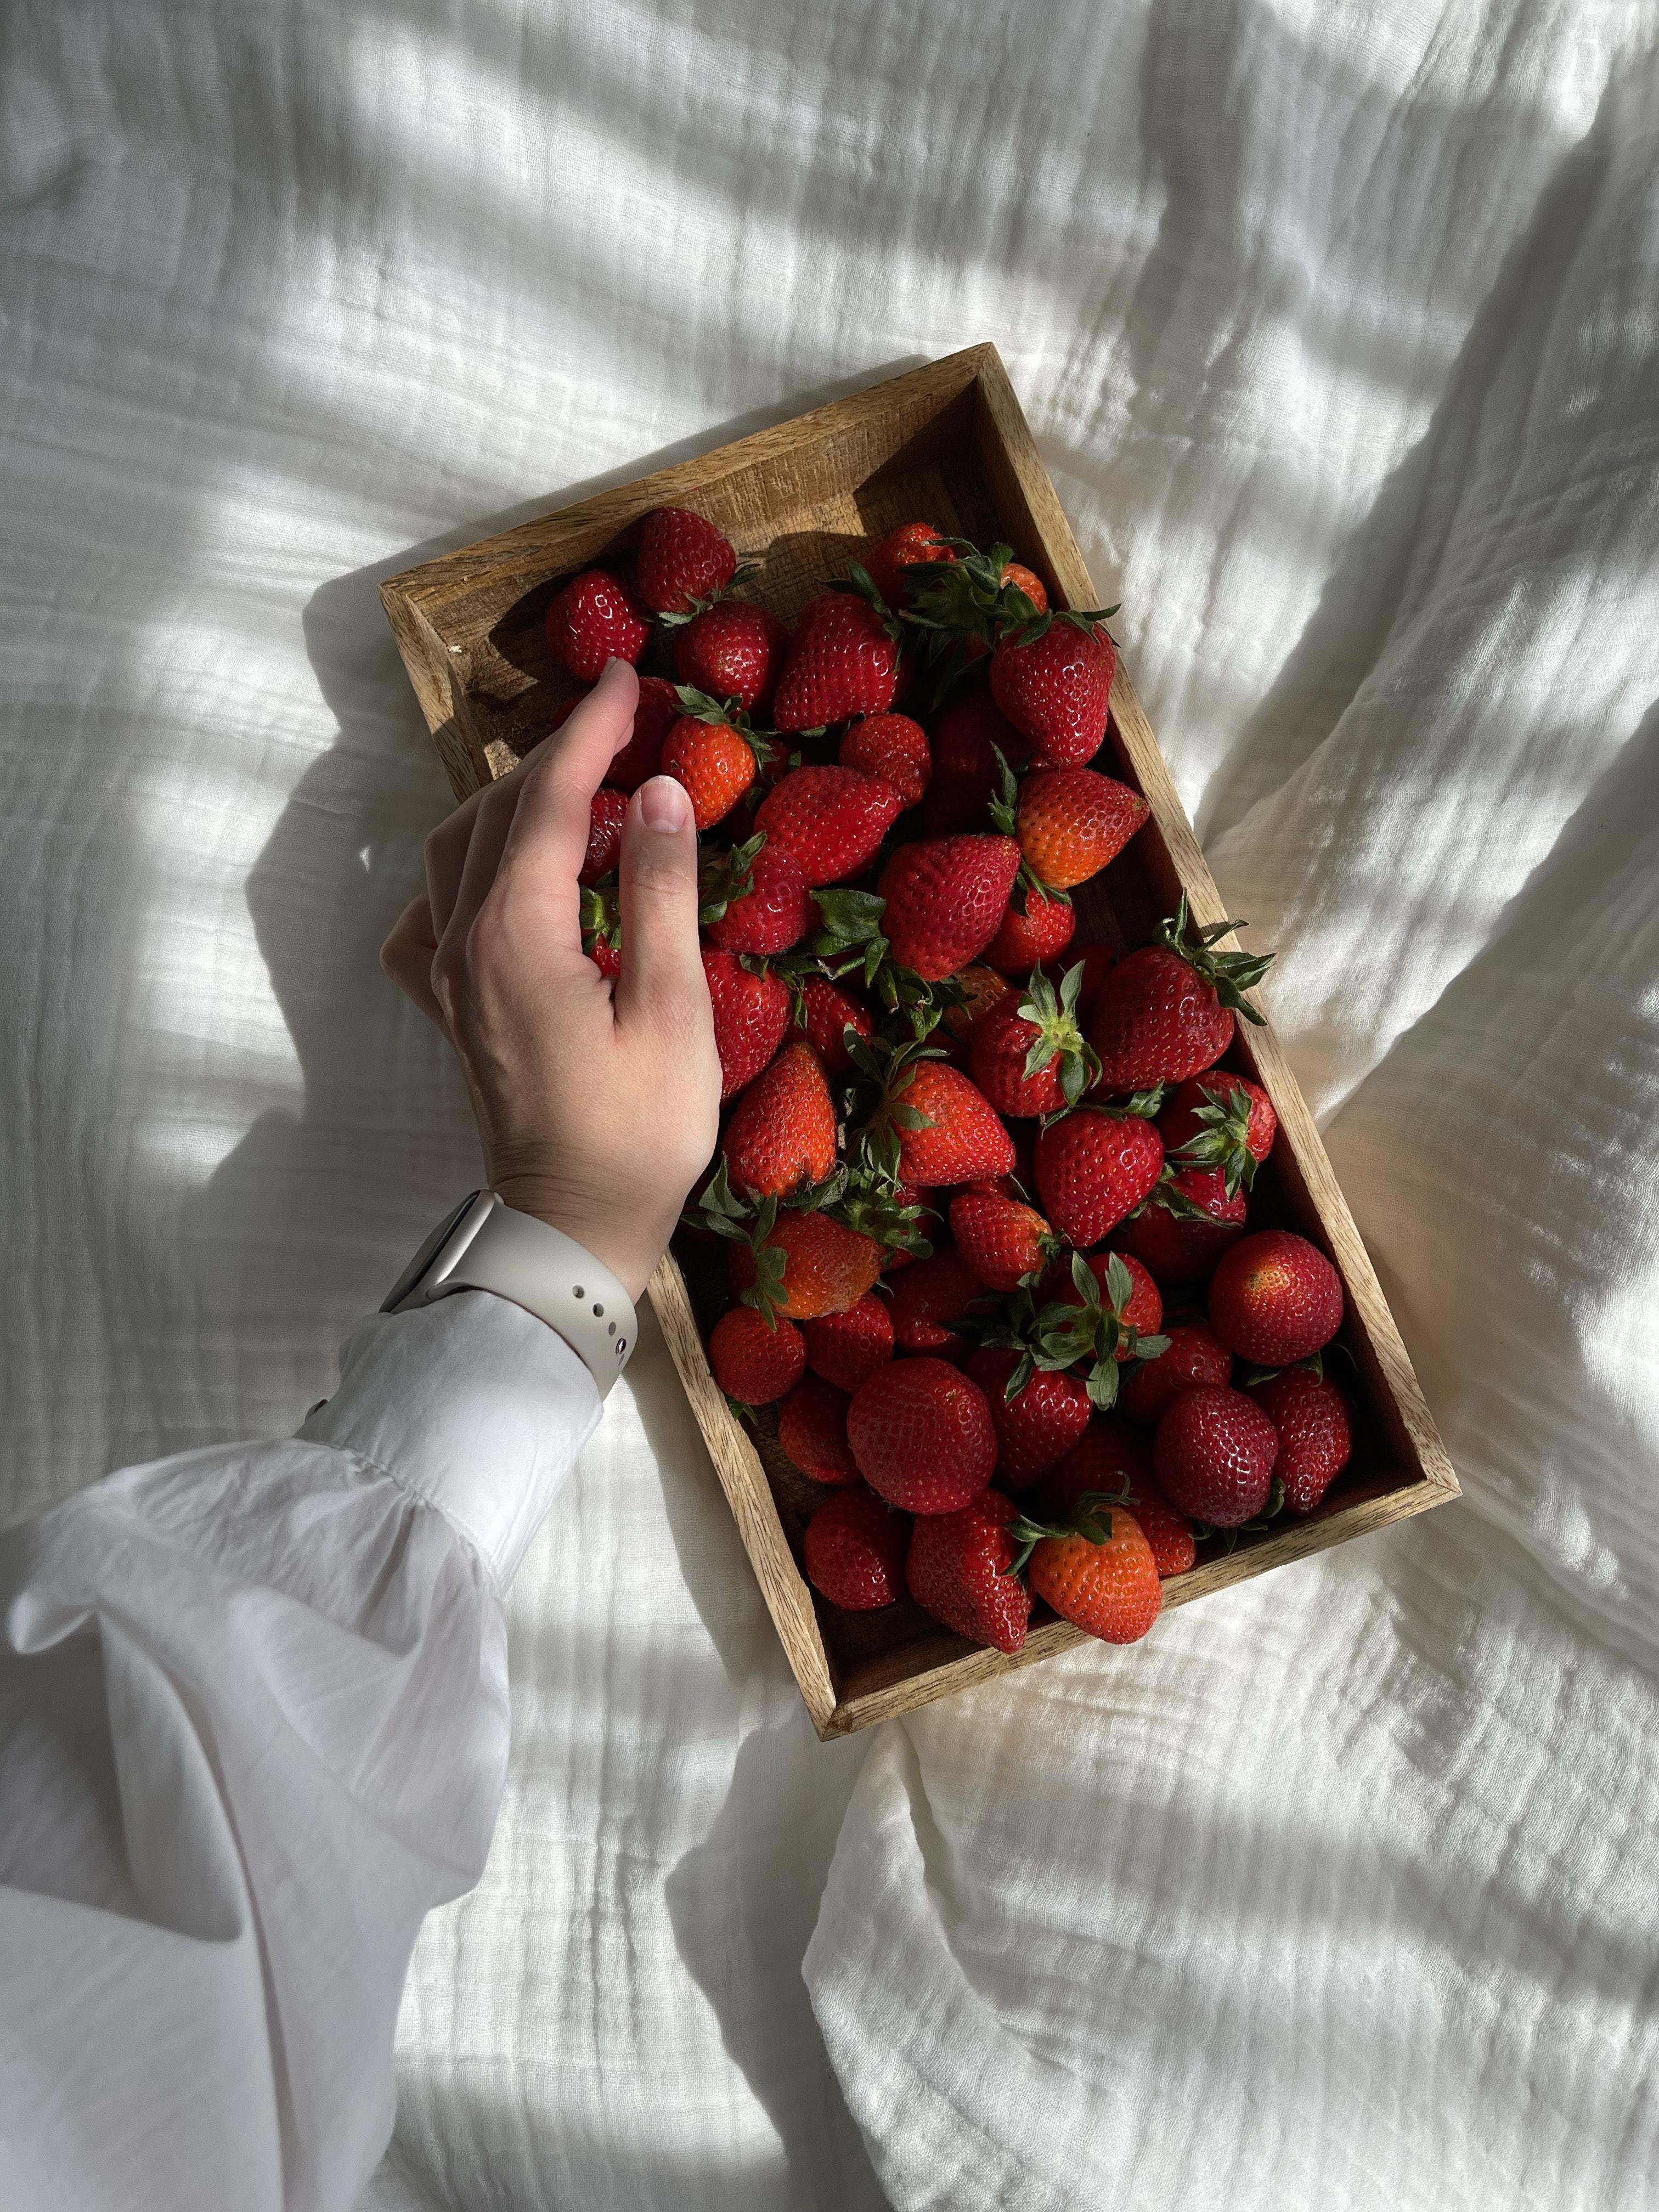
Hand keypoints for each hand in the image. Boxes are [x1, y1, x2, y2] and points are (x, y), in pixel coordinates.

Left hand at [381, 659, 720, 1300]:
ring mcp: (449, 980)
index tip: (629, 679)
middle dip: (554, 758)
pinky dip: (464, 874)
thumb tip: (660, 791)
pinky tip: (503, 878)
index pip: (547, 799)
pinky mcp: (453, 1011)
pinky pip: (432, 916)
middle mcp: (463, 944)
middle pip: (494, 814)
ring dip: (511, 806)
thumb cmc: (637, 1131)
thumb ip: (661, 891)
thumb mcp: (672, 1007)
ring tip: (579, 791)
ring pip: (456, 854)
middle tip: (620, 726)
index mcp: (515, 934)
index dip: (588, 730)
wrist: (574, 1226)